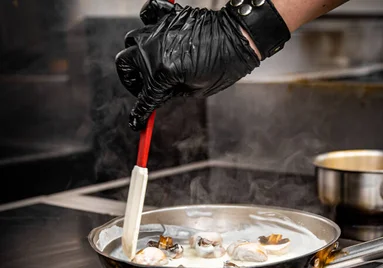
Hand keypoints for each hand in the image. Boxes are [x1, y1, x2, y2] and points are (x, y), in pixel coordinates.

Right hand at [115, 0, 259, 130]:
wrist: (240, 39)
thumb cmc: (224, 66)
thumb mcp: (196, 90)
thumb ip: (171, 92)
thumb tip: (157, 95)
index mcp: (163, 71)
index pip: (145, 96)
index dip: (140, 113)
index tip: (137, 122)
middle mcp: (155, 49)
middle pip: (125, 64)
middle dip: (131, 80)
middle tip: (143, 88)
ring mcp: (159, 30)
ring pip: (132, 41)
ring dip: (138, 56)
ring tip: (152, 65)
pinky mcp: (169, 15)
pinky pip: (149, 12)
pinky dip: (148, 21)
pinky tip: (155, 33)